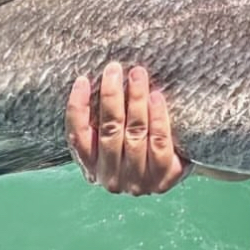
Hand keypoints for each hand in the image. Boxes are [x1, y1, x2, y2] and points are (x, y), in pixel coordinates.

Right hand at [65, 62, 189, 194]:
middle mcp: (110, 177)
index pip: (78, 136)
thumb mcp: (114, 139)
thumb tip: (98, 80)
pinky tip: (156, 97)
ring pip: (135, 133)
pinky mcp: (163, 178)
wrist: (172, 172)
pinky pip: (159, 142)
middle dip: (110, 96)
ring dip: (136, 100)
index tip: (82, 81)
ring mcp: (137, 181)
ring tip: (137, 75)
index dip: (78, 107)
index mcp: (91, 167)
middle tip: (114, 69)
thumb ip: (103, 120)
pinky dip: (157, 117)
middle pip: (109, 130)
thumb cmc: (138, 148)